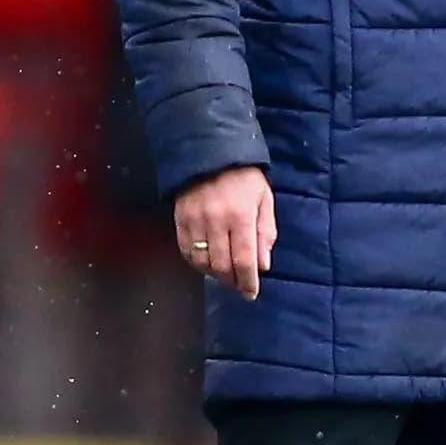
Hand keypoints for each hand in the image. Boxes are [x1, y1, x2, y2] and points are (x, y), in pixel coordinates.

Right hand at [175, 165, 275, 299]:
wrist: (211, 150)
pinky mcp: (180, 219)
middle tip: (239, 284)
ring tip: (225, 273)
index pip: (244, 259)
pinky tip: (206, 262)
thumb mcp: (264, 198)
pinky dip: (196, 262)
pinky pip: (186, 251)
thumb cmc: (244, 175)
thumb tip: (263, 265)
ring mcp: (195, 220)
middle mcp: (216, 220)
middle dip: (232, 280)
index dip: (248, 282)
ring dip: (214, 274)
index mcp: (241, 215)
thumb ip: (265, 231)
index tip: (251, 293)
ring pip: (202, 262)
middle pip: (221, 266)